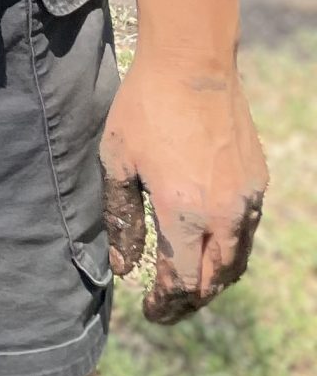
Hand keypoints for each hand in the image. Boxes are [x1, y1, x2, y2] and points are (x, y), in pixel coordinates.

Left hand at [100, 51, 266, 321]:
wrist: (193, 62)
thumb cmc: (146, 107)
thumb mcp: (118, 161)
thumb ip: (121, 218)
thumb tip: (126, 267)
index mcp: (183, 212)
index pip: (180, 281)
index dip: (165, 304)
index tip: (150, 312)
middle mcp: (222, 214)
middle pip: (213, 281)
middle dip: (190, 301)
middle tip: (168, 307)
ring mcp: (246, 199)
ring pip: (235, 261)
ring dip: (213, 280)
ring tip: (188, 285)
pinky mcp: (257, 183)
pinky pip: (246, 232)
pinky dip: (228, 250)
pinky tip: (209, 246)